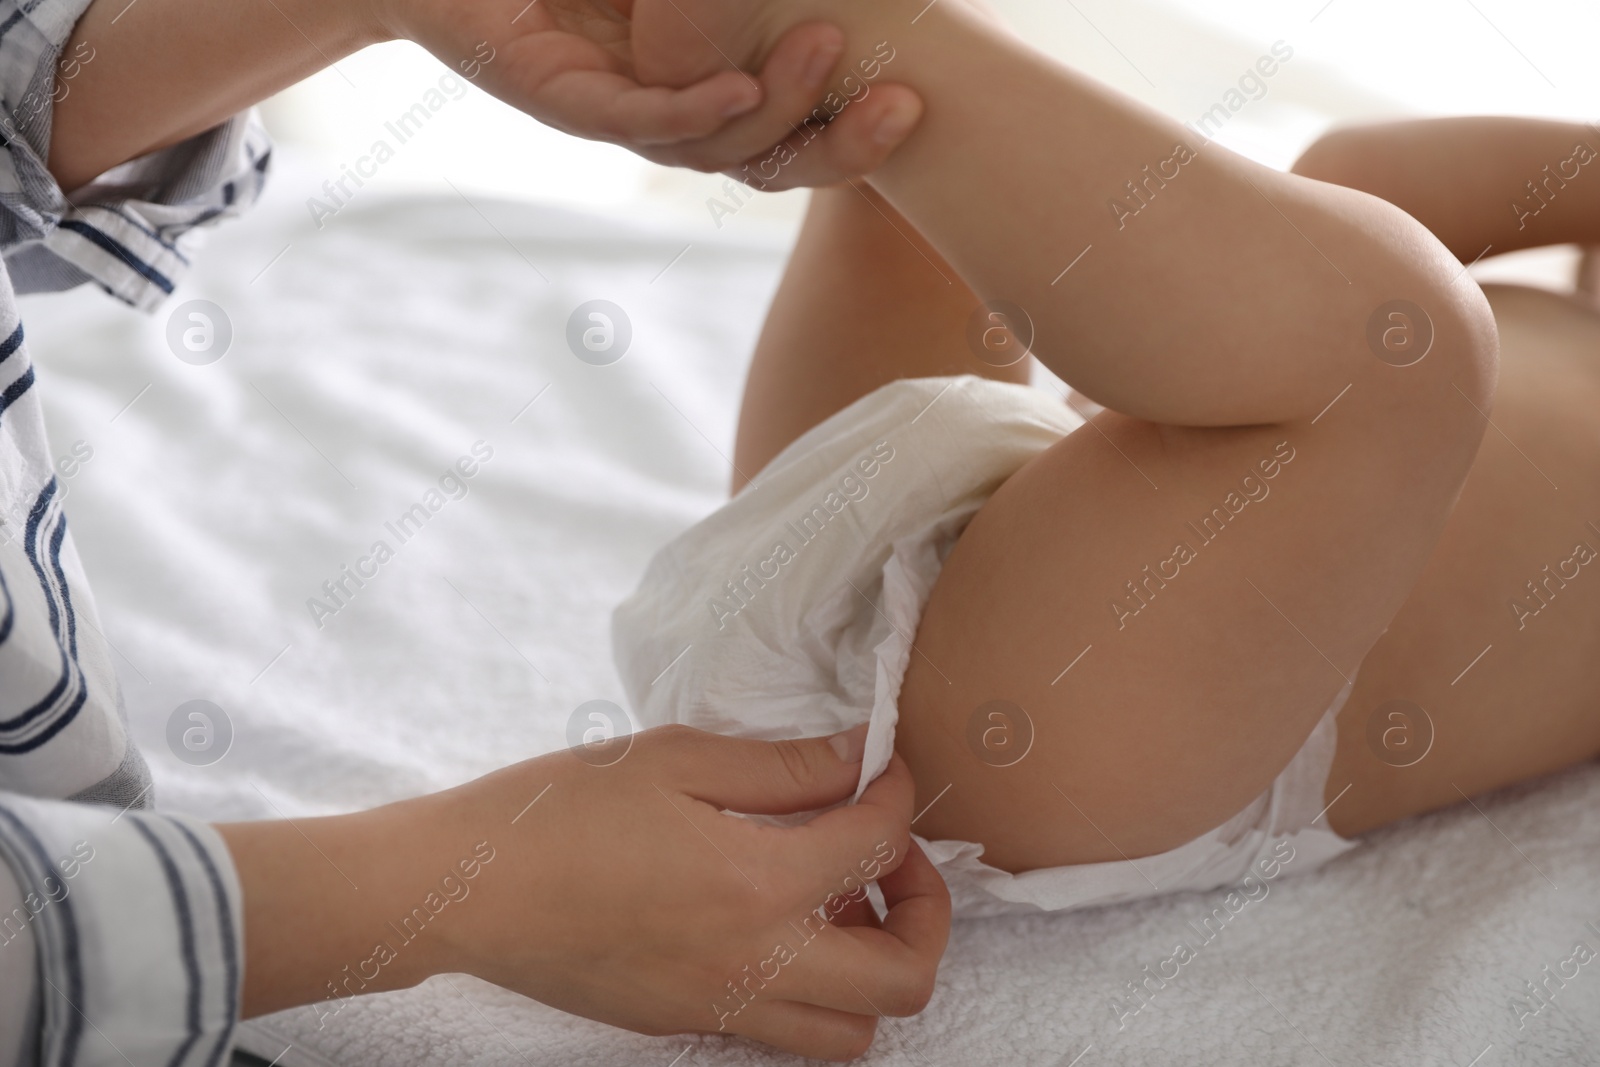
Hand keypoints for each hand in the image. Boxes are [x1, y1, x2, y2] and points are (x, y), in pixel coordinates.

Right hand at [221, 724, 950, 1061]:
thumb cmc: (559, 812)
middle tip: (889, 856)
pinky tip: (775, 925)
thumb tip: (860, 758)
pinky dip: (813, 991)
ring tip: (836, 902)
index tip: (884, 768)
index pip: (877, 847)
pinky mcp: (685, 1024)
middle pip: (903, 979)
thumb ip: (783, 767)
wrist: (465, 891)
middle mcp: (753, 965)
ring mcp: (719, 1008)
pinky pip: (786, 1035)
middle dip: (926, 911)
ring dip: (873, 968)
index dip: (900, 796)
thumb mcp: (675, 759)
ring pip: (852, 1035)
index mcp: (755, 885)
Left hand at [383, 0, 924, 186]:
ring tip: (826, 50)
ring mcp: (626, 116)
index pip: (803, 133)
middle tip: (906, 103)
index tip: (922, 95)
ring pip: (719, 146)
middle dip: (846, 141)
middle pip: (775, 160)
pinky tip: (741, 89)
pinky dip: (696, 108)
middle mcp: (678, 117)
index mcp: (716, 90)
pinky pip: (643, 122)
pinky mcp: (568, 103)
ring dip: (780, 107)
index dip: (863, 131)